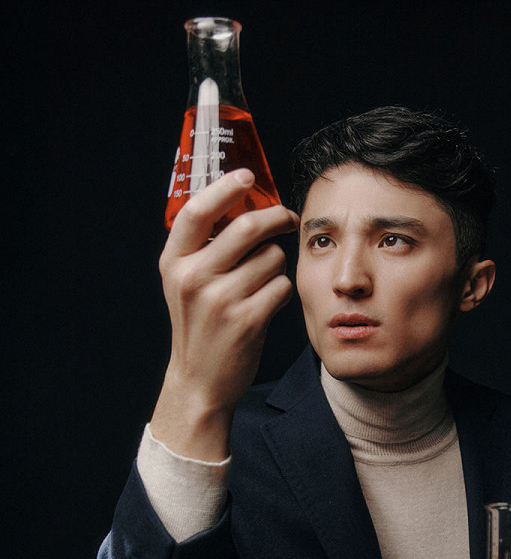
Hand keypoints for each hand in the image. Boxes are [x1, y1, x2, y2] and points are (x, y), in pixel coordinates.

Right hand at [151, 169, 298, 459]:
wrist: (200, 382)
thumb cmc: (200, 327)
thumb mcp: (186, 283)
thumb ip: (206, 247)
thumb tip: (244, 204)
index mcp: (174, 263)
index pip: (197, 210)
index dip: (225, 187)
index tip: (248, 176)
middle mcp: (193, 278)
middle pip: (247, 227)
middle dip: (276, 217)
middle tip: (288, 217)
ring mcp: (220, 300)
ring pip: (271, 258)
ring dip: (276, 265)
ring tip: (261, 285)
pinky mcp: (247, 321)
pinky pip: (281, 287)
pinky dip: (280, 291)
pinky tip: (266, 306)